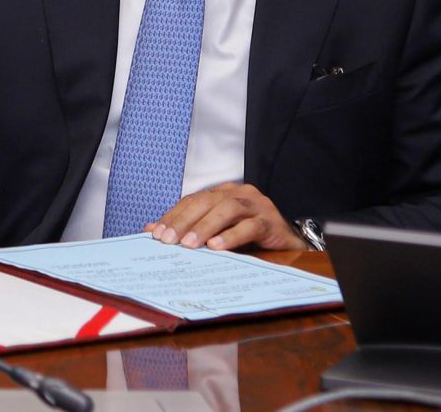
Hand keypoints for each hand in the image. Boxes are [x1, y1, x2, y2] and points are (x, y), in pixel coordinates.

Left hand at [148, 182, 304, 251]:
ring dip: (205, 227)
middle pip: (206, 202)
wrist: (289, 245)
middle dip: (184, 221)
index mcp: (223, 193)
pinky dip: (232, 236)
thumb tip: (152, 229)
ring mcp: (256, 205)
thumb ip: (189, 229)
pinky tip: (217, 247)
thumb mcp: (217, 234)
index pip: (193, 200)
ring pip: (227, 209)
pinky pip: (250, 226)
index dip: (174, 215)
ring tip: (189, 244)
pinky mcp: (271, 221)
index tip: (156, 233)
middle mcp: (238, 194)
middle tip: (167, 240)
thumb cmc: (250, 239)